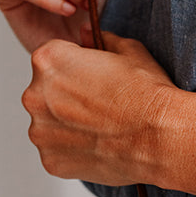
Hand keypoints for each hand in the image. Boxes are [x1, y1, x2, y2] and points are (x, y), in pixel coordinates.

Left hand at [22, 32, 178, 185]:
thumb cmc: (148, 96)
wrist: (161, 138)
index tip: (96, 84)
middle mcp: (34, 94)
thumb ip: (101, 40)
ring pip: (49, 127)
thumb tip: (86, 34)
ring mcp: (40, 132)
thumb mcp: (129, 52)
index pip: (51, 62)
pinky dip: (74, 154)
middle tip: (101, 111)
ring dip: (69, 129)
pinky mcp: (51, 161)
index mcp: (47, 60)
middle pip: (45, 95)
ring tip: (102, 132)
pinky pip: (57, 154)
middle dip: (68, 101)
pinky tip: (100, 149)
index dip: (77, 72)